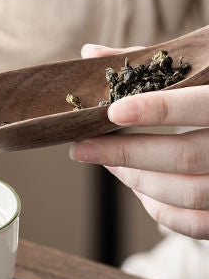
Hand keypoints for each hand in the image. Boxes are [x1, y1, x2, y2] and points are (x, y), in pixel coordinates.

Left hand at [70, 43, 208, 238]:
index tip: (113, 111)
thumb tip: (90, 54)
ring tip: (109, 164)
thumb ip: (156, 65)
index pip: (203, 105)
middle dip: (127, 153)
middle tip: (82, 147)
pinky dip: (160, 209)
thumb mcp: (207, 70)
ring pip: (190, 192)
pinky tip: (138, 189)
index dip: (158, 109)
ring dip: (138, 181)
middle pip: (187, 156)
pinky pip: (197, 224)